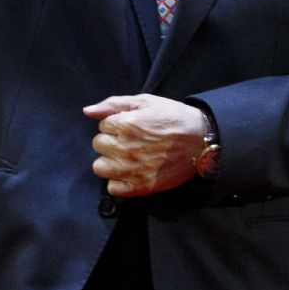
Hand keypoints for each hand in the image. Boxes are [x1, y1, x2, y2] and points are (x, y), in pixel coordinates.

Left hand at [83, 94, 207, 197]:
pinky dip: (119, 181)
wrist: (201, 141)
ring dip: (110, 161)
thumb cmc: (174, 117)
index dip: (116, 124)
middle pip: (98, 145)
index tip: (131, 126)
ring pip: (100, 167)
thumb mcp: (146, 101)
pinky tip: (131, 172)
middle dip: (111, 141)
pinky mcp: (139, 187)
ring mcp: (131, 170)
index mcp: (125, 124)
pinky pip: (112, 188)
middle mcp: (124, 148)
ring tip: (128, 157)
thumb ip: (113, 104)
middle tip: (132, 140)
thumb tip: (87, 111)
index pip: (102, 126)